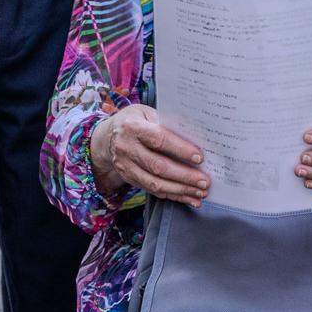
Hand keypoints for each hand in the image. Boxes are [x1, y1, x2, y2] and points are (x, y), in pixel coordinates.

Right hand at [90, 105, 208, 204]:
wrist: (107, 138)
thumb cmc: (134, 121)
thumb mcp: (147, 113)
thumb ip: (166, 123)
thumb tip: (194, 138)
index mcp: (133, 127)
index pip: (159, 140)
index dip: (180, 149)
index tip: (200, 158)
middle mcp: (127, 148)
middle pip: (158, 166)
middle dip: (184, 176)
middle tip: (205, 181)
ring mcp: (126, 166)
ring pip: (155, 183)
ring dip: (180, 190)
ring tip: (200, 193)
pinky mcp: (129, 179)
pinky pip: (153, 190)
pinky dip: (173, 196)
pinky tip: (189, 198)